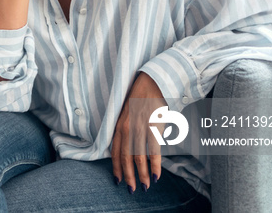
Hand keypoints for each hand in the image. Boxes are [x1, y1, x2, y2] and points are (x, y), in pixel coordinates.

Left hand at [111, 72, 164, 193]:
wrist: (152, 82)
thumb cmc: (140, 98)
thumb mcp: (127, 113)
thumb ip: (124, 129)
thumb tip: (125, 148)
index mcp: (119, 125)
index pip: (115, 151)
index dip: (116, 167)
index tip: (117, 180)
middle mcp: (127, 128)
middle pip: (126, 157)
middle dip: (128, 176)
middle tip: (131, 190)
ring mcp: (140, 128)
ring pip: (139, 157)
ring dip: (141, 175)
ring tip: (144, 187)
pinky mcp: (154, 126)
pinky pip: (154, 151)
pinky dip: (155, 165)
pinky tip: (155, 176)